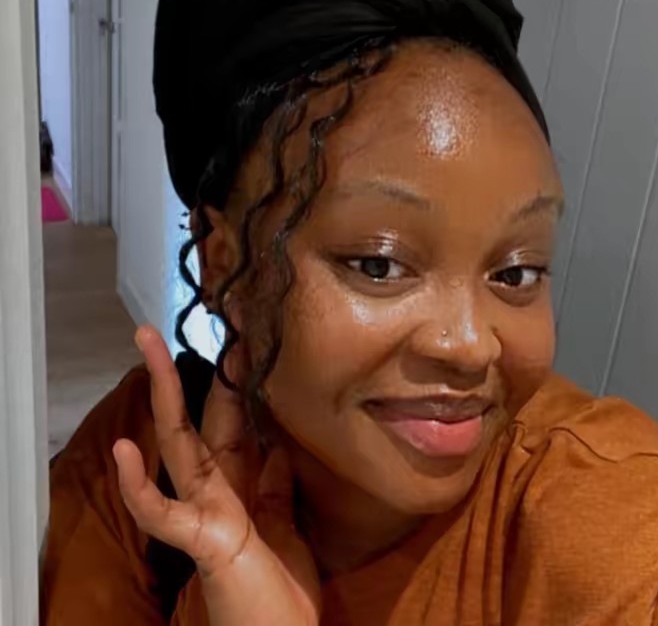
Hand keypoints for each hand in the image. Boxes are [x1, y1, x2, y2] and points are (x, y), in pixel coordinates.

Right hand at [112, 326, 319, 625]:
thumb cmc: (280, 584)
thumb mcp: (283, 521)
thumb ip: (275, 482)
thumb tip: (278, 443)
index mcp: (239, 481)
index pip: (232, 417)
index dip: (236, 378)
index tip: (243, 338)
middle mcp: (216, 488)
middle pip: (200, 416)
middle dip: (196, 370)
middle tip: (194, 322)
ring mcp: (204, 510)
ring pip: (177, 445)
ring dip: (164, 398)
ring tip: (150, 350)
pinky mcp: (200, 540)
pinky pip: (162, 513)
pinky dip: (139, 486)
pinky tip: (126, 453)